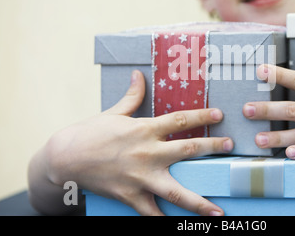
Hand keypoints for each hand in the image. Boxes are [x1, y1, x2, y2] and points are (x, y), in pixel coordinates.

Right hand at [46, 70, 232, 215]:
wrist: (64, 159)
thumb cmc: (89, 133)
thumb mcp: (113, 112)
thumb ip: (132, 96)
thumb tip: (138, 75)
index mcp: (144, 129)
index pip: (180, 120)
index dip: (202, 115)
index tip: (220, 114)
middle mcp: (147, 153)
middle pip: (188, 150)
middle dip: (212, 147)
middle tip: (230, 146)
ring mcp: (140, 177)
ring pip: (177, 190)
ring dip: (200, 200)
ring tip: (219, 210)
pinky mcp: (130, 196)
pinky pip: (152, 213)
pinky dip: (165, 220)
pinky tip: (181, 226)